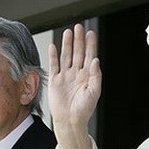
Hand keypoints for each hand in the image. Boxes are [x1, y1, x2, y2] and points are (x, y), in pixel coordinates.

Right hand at [48, 24, 100, 148]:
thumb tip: (95, 60)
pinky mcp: (55, 81)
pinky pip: (54, 65)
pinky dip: (53, 56)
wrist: (70, 121)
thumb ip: (96, 76)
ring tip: (68, 32)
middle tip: (79, 27)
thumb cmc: (84, 110)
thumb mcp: (94, 92)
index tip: (90, 33)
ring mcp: (65, 76)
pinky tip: (54, 46)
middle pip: (78, 53)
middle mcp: (76, 74)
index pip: (89, 56)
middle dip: (79, 40)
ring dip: (67, 44)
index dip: (90, 45)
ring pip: (66, 56)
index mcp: (87, 76)